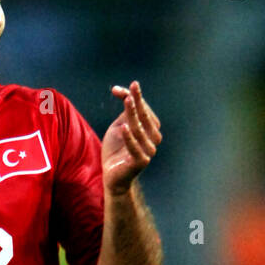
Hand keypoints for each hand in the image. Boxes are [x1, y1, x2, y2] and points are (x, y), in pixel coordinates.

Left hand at [101, 80, 161, 194]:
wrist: (112, 175)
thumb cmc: (116, 150)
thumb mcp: (118, 126)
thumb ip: (124, 111)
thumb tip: (123, 92)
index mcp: (150, 129)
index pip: (143, 109)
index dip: (133, 97)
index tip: (116, 90)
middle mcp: (153, 138)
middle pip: (144, 117)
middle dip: (136, 102)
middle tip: (129, 90)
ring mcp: (149, 150)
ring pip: (140, 130)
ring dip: (133, 115)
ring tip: (127, 102)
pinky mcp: (141, 162)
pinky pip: (135, 148)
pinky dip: (129, 139)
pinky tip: (124, 128)